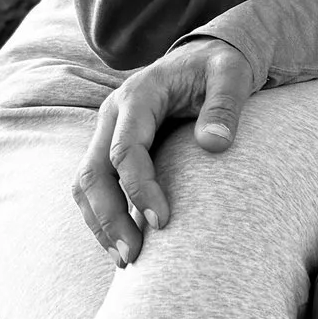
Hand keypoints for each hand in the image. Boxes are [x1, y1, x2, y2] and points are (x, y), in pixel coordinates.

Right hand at [71, 39, 256, 266]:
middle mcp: (113, 114)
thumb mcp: (232, 75)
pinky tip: (122, 243)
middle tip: (133, 255)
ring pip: (85, 183)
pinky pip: (95, 186)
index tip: (162, 222)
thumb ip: (225, 105)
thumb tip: (215, 145)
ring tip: (126, 260)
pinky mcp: (111, 147)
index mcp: (138, 95)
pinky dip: (102, 216)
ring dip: (100, 223)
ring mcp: (108, 131)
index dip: (139, 188)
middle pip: (93, 172)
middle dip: (108, 217)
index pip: (125, 150)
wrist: (204, 58)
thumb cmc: (220, 67)